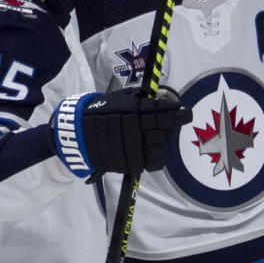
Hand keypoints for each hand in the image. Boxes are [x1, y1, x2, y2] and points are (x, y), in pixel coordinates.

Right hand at [52, 90, 190, 178]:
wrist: (79, 134)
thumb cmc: (101, 112)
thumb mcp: (120, 98)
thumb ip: (141, 100)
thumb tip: (161, 99)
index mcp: (135, 113)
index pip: (166, 114)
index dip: (179, 113)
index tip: (185, 112)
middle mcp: (137, 131)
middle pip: (166, 131)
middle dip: (170, 126)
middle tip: (167, 123)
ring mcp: (135, 149)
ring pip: (163, 148)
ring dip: (164, 142)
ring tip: (158, 137)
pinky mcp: (132, 164)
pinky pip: (155, 163)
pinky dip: (158, 156)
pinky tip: (154, 149)